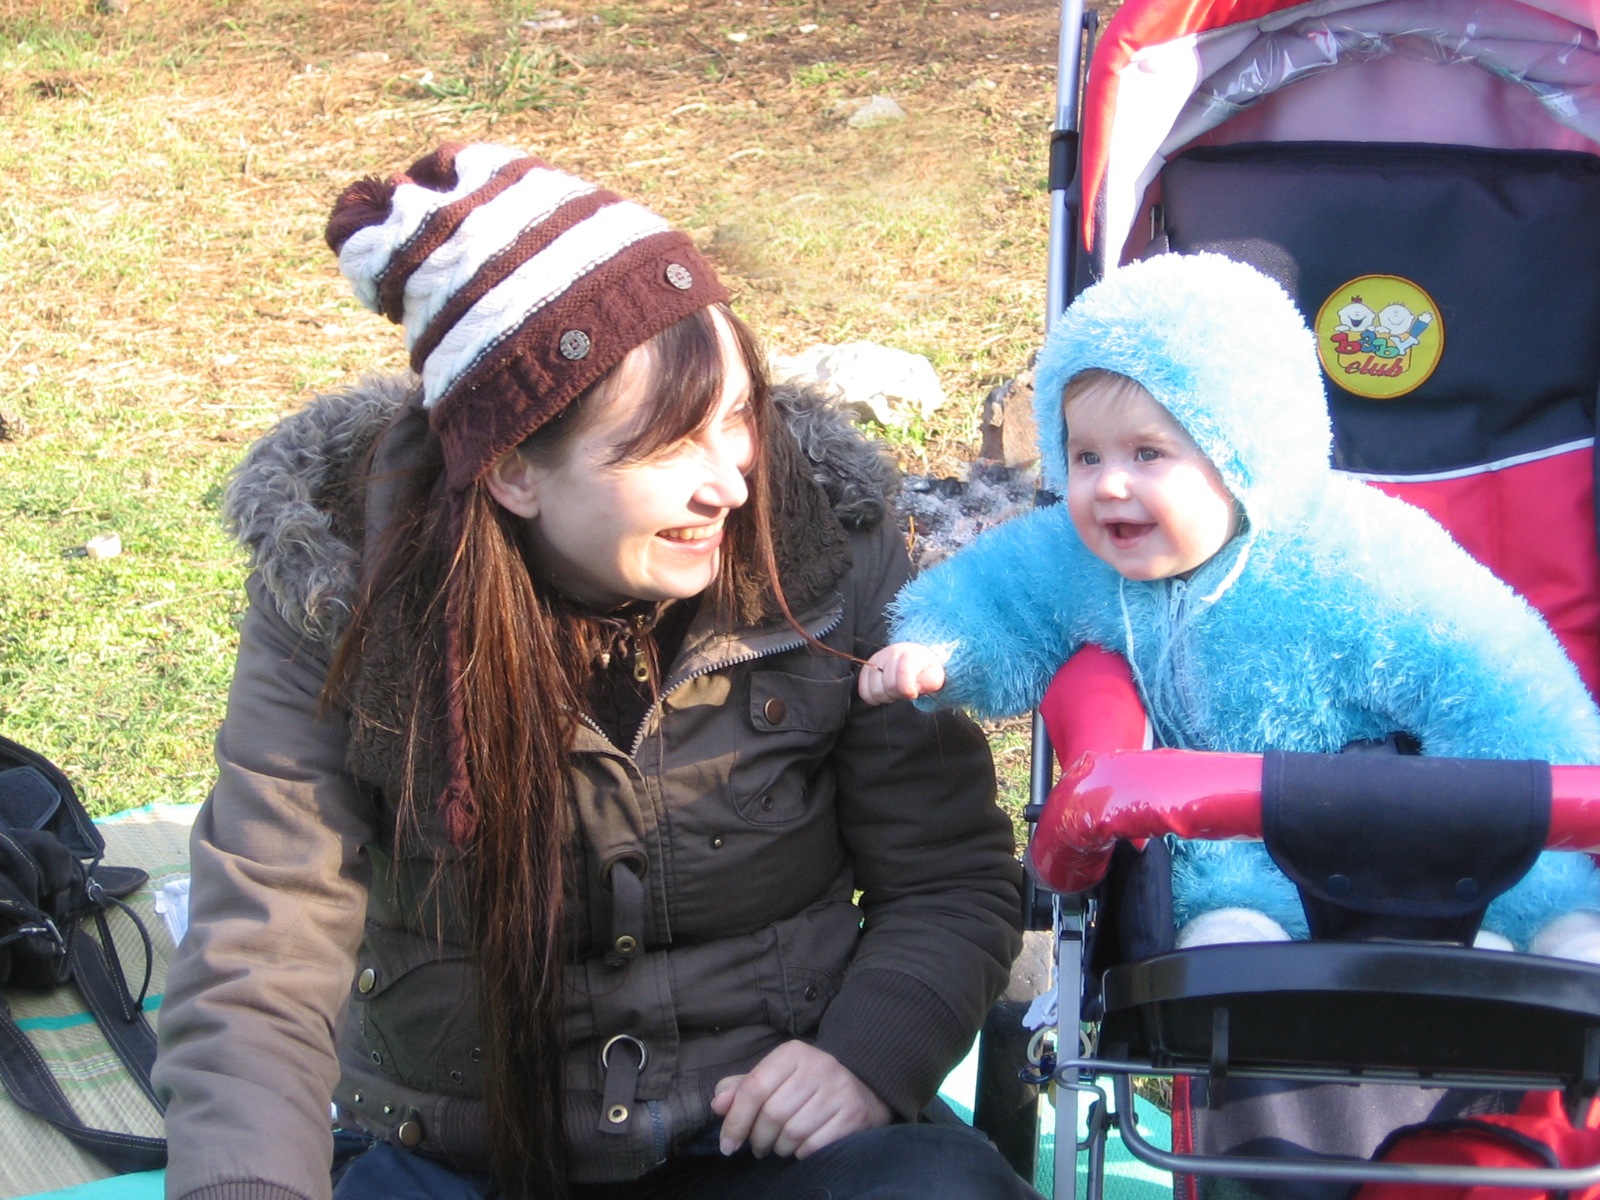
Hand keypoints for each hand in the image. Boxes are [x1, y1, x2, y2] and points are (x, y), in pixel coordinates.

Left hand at [710, 1041, 890, 1158]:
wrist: (862, 1086)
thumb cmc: (807, 1085)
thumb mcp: (775, 1077)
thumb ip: (742, 1088)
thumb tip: (718, 1104)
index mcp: (792, 1053)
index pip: (753, 1088)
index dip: (735, 1120)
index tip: (727, 1144)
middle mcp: (818, 1066)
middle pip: (772, 1114)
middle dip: (758, 1139)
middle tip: (758, 1146)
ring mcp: (838, 1090)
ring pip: (792, 1133)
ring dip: (779, 1148)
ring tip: (779, 1146)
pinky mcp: (853, 1114)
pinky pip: (814, 1146)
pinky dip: (800, 1154)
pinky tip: (800, 1148)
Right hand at [858, 642, 945, 704]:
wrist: (913, 657)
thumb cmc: (924, 669)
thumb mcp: (935, 675)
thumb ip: (931, 681)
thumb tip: (917, 687)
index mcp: (910, 654)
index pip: (903, 672)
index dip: (907, 689)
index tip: (913, 693)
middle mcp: (890, 653)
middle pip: (889, 685)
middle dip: (899, 694)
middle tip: (905, 691)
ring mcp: (875, 661)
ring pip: (875, 690)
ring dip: (887, 696)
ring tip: (895, 690)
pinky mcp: (865, 669)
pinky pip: (864, 692)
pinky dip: (874, 697)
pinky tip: (885, 691)